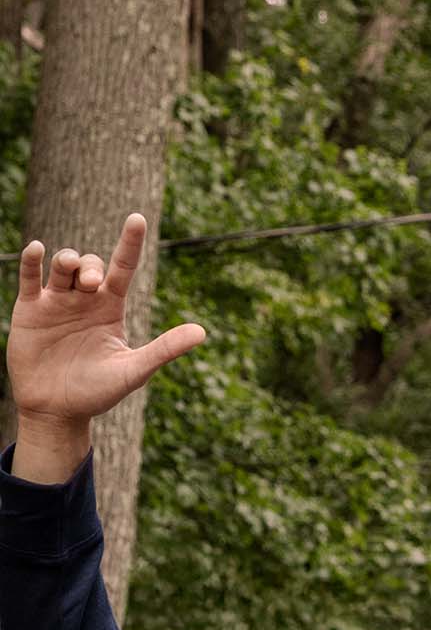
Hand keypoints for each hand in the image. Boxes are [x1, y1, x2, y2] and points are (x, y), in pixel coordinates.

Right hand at [8, 216, 204, 481]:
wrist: (58, 411)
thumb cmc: (98, 392)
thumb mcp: (134, 370)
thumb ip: (165, 349)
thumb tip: (202, 332)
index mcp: (111, 308)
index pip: (123, 268)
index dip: (129, 243)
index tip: (137, 218)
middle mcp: (84, 300)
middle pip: (89, 265)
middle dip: (91, 265)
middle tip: (92, 281)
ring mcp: (56, 303)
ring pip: (61, 266)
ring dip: (66, 260)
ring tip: (70, 271)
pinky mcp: (30, 311)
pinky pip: (29, 279)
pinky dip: (32, 262)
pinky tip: (37, 249)